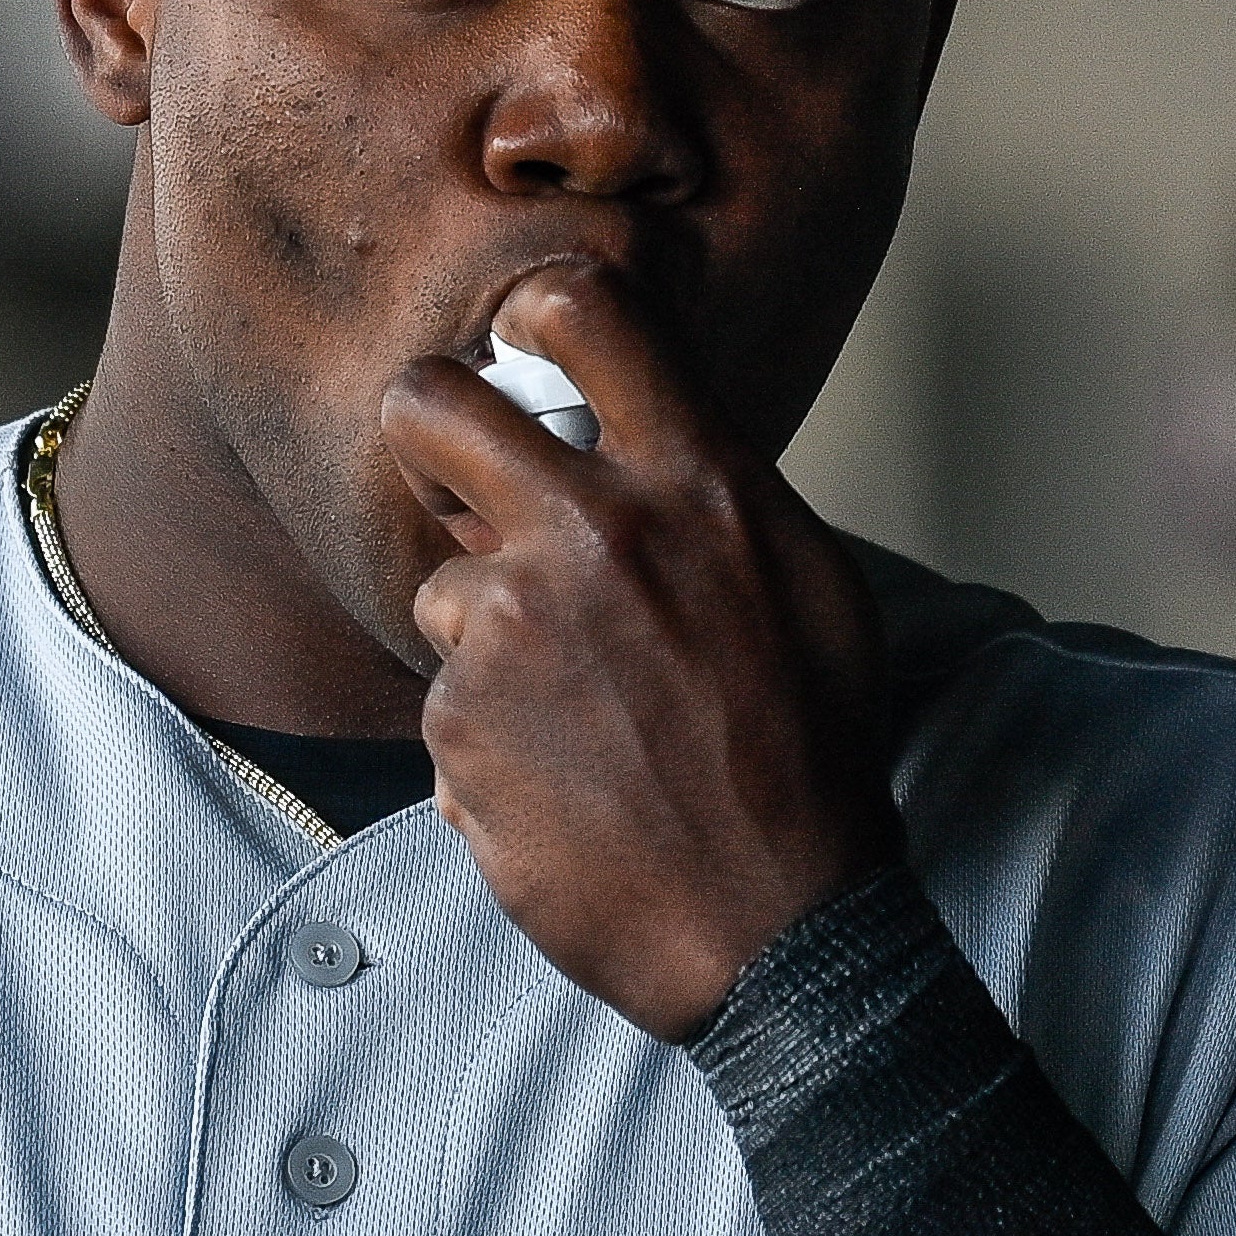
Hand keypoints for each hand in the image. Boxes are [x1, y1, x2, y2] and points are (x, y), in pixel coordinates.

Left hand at [384, 260, 898, 1037]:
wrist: (776, 922)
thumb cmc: (809, 761)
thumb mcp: (810, 590)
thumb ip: (717, 503)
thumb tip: (645, 451)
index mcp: (695, 484)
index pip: (587, 313)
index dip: (532, 313)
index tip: (517, 344)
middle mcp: (591, 533)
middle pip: (429, 406)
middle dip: (425, 431)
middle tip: (451, 479)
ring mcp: (511, 627)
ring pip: (445, 587)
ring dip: (488, 640)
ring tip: (579, 716)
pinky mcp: (458, 720)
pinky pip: (452, 703)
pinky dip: (493, 742)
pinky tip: (566, 783)